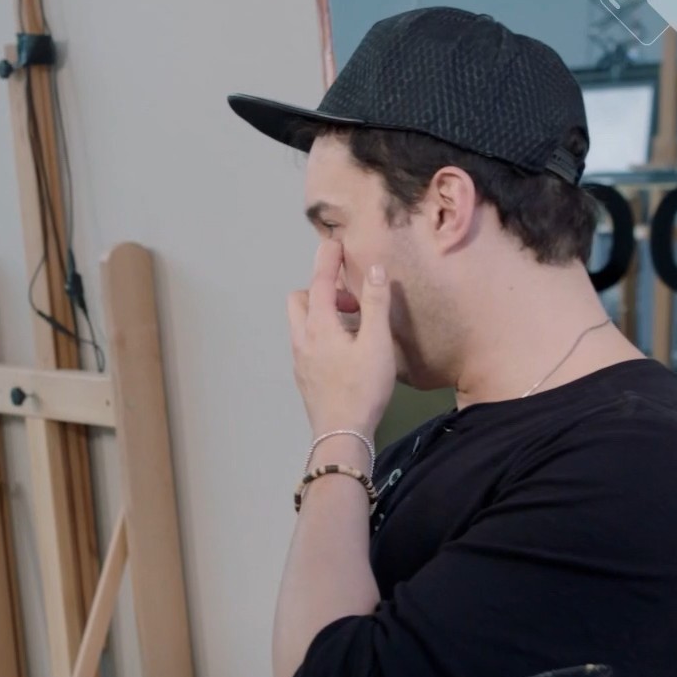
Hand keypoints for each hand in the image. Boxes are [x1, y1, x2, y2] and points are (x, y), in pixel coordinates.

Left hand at [287, 241, 395, 439]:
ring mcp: (300, 359)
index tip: (334, 243)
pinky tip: (346, 350)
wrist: (341, 432)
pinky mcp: (304, 376)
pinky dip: (322, 333)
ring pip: (302, 322)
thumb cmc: (362, 387)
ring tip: (354, 325)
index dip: (327, 260)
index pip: (320, 282)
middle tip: (352, 301)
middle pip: (301, 300)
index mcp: (319, 326)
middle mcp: (302, 339)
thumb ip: (375, 304)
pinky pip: (307, 342)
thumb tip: (374, 270)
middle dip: (322, 290)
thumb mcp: (377, 342)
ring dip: (322, 313)